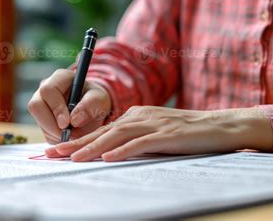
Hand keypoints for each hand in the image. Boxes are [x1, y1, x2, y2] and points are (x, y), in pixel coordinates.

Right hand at [28, 69, 111, 143]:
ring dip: (55, 133)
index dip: (55, 108)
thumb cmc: (96, 100)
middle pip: (36, 106)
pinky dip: (56, 138)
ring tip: (73, 134)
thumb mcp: (100, 100)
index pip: (48, 90)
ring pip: (39, 121)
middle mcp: (45, 88)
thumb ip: (90, 106)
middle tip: (66, 134)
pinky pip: (44, 132)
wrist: (93, 109)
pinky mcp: (41, 119)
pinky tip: (69, 135)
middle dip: (50, 124)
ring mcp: (41, 103)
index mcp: (60, 78)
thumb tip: (74, 120)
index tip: (67, 124)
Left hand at [45, 106, 272, 161]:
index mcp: (135, 115)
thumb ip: (135, 139)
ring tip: (72, 158)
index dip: (78, 141)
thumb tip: (111, 153)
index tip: (58, 151)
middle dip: (75, 144)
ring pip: (116, 136)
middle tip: (52, 154)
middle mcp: (139, 116)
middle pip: (102, 131)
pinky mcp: (167, 134)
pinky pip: (140, 143)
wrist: (220, 126)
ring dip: (93, 147)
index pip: (101, 130)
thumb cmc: (187, 133)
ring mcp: (153, 124)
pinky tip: (108, 158)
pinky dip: (123, 150)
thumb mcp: (156, 133)